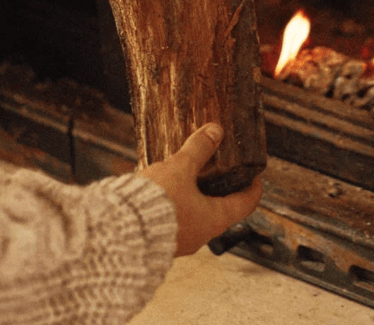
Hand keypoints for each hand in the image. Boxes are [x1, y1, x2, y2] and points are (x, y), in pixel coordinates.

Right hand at [140, 123, 263, 256]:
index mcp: (214, 219)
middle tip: (218, 171)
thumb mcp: (179, 169)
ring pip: (197, 217)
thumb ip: (198, 149)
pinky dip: (176, 206)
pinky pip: (176, 221)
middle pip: (221, 211)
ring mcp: (181, 241)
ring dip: (195, 198)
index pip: (246, 204)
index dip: (253, 188)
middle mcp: (201, 234)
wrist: (119, 230)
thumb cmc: (155, 202)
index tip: (254, 176)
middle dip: (220, 190)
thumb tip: (215, 131)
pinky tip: (164, 191)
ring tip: (186, 177)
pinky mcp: (161, 241)